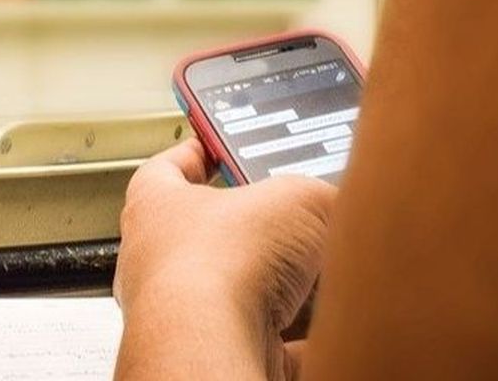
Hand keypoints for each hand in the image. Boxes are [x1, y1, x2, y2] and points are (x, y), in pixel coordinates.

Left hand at [113, 140, 336, 380]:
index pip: (170, 167)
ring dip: (286, 290)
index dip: (201, 151)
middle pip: (216, 236)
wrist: (209, 346)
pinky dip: (303, 343)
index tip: (221, 144)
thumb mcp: (295, 199)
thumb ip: (319, 194)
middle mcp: (161, 262)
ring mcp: (186, 314)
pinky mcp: (216, 353)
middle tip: (301, 220)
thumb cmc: (216, 265)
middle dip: (263, 231)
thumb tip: (342, 201)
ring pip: (244, 295)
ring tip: (325, 277)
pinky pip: (269, 346)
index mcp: (156, 205)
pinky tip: (332, 334)